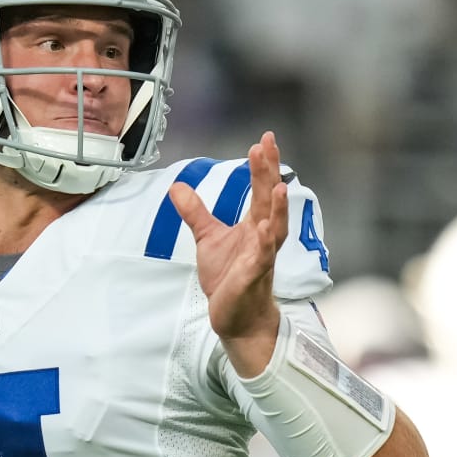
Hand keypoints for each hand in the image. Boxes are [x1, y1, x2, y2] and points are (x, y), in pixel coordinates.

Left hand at [170, 130, 287, 375]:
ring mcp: (261, 256)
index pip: (260, 189)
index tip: (264, 139)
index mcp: (255, 224)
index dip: (262, 165)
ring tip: (279, 184)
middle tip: (267, 145)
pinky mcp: (253, 277)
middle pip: (269, 200)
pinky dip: (265, 244)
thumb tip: (177, 187)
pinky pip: (262, 258)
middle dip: (269, 173)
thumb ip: (195, 213)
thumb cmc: (228, 277)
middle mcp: (263, 236)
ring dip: (277, 207)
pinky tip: (265, 230)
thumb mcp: (208, 239)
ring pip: (275, 228)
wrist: (235, 316)